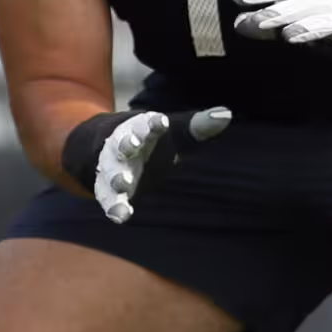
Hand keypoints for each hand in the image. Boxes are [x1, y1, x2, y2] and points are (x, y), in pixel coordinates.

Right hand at [73, 107, 231, 224]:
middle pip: (122, 144)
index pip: (146, 123)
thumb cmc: (150, 139)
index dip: (154, 122)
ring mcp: (111, 167)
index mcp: (139, 128)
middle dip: (126, 144)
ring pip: (110, 172)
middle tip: (131, 145)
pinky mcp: (106, 188)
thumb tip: (226, 114)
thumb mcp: (174, 130)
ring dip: (116, 178)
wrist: (104, 146)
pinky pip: (107, 197)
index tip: (161, 121)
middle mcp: (121, 146)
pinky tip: (120, 217)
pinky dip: (113, 206)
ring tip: (122, 184)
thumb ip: (197, 126)